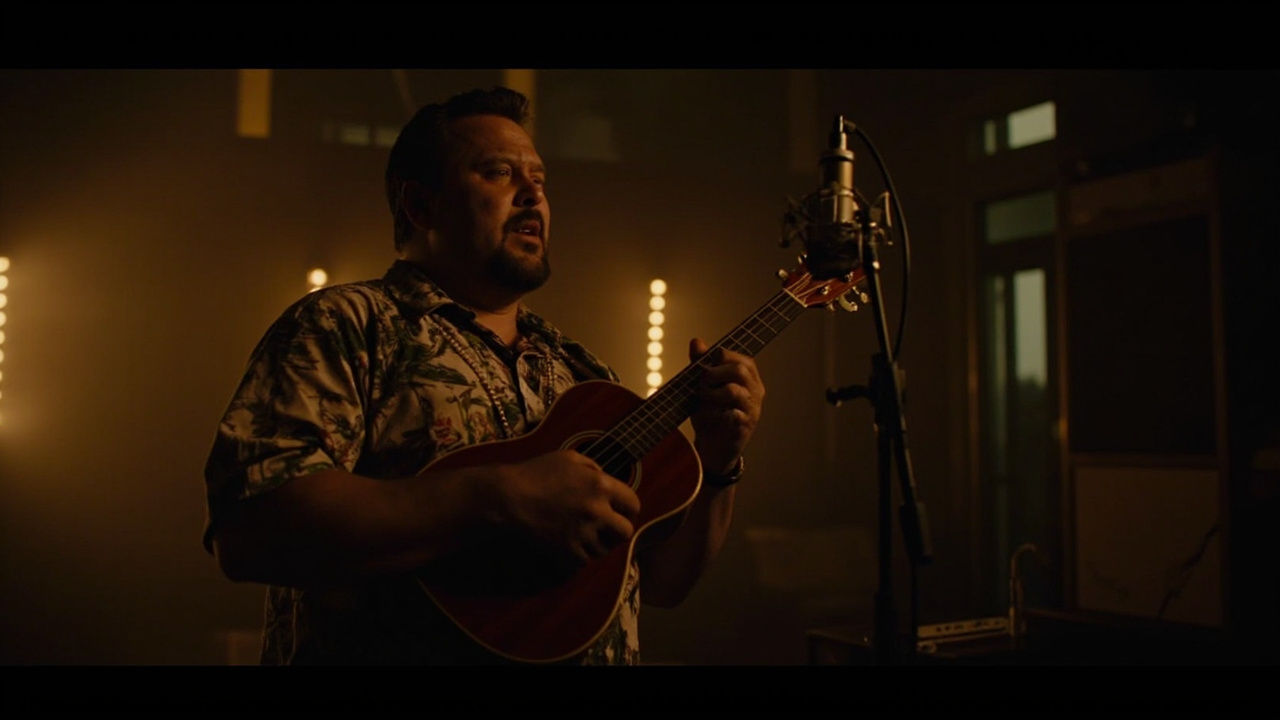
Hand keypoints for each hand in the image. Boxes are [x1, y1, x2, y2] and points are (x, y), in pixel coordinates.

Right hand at [497, 449, 640, 564]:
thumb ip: (593, 468)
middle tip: (606, 528)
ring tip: (582, 534)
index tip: (620, 511)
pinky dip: (579, 555)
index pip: (633, 504)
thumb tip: (606, 478)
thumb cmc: (534, 474)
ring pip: (605, 549)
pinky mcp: (568, 553)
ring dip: (597, 544)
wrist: (505, 499)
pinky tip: (568, 543)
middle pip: (625, 531)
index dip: (627, 508)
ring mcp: (582, 534)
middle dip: (617, 530)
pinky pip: (585, 560)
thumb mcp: (567, 458)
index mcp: (600, 485)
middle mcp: (596, 511)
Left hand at [688, 338, 764, 475]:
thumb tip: (696, 341)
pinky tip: (711, 418)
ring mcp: (752, 409)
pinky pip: (732, 415)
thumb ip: (700, 363)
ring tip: (703, 402)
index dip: (714, 359)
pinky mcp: (745, 427)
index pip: (735, 356)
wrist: (713, 446)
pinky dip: (716, 415)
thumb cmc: (710, 412)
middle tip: (700, 386)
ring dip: (711, 395)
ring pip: (733, 391)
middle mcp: (754, 389)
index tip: (701, 369)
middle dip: (712, 374)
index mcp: (747, 375)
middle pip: (739, 370)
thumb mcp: (703, 386)